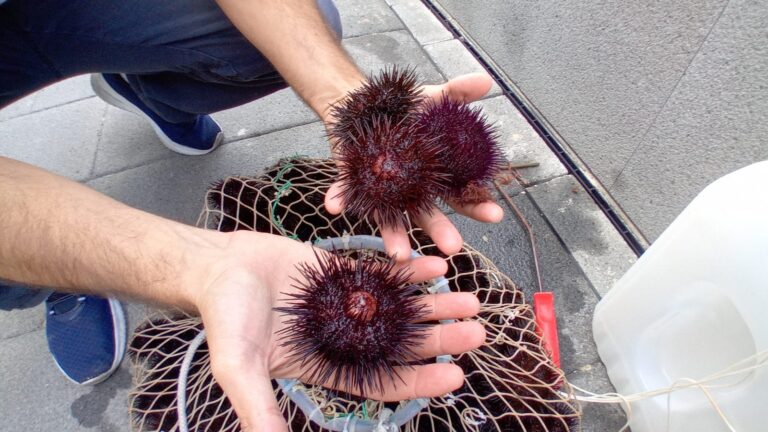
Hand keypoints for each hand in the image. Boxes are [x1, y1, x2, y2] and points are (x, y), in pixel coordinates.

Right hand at [193, 231, 485, 430]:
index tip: (456, 375)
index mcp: (327, 366)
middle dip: (439, 340)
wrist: (217, 268)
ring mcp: (347, 304)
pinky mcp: (343, 273)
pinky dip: (411, 272)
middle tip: (477, 331)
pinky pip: (384, 274)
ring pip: (401, 308)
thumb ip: (259, 409)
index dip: (420, 381)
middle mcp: (344, 338)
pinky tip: (437, 267)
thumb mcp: (239, 368)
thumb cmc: (225, 319)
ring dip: (434, 306)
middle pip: (403, 344)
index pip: (384, 382)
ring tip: (470, 300)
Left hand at [324, 73, 504, 260]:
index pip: (461, 195)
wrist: (361, 101)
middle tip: (453, 248)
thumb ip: (457, 92)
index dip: (478, 204)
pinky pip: (344, 192)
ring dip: (393, 236)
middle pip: (427, 215)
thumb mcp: (432, 97)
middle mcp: (410, 190)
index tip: (495, 214)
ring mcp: (381, 189)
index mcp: (434, 176)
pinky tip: (333, 208)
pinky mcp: (351, 180)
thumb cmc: (403, 108)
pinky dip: (338, 199)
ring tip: (399, 256)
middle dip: (440, 232)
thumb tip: (485, 81)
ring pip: (389, 218)